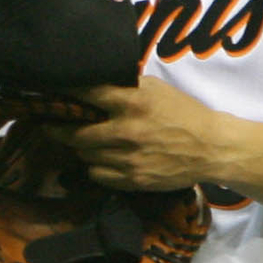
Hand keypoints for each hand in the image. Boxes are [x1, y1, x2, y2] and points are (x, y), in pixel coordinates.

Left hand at [56, 77, 227, 191]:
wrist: (212, 148)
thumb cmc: (184, 113)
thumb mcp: (157, 89)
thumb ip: (127, 87)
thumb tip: (96, 83)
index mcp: (133, 103)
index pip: (87, 94)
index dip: (65, 93)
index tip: (50, 93)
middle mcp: (127, 131)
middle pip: (76, 133)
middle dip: (59, 129)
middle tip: (50, 125)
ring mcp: (129, 159)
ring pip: (85, 155)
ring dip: (80, 148)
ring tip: (80, 141)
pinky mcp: (133, 180)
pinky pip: (97, 174)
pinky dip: (95, 167)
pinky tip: (101, 159)